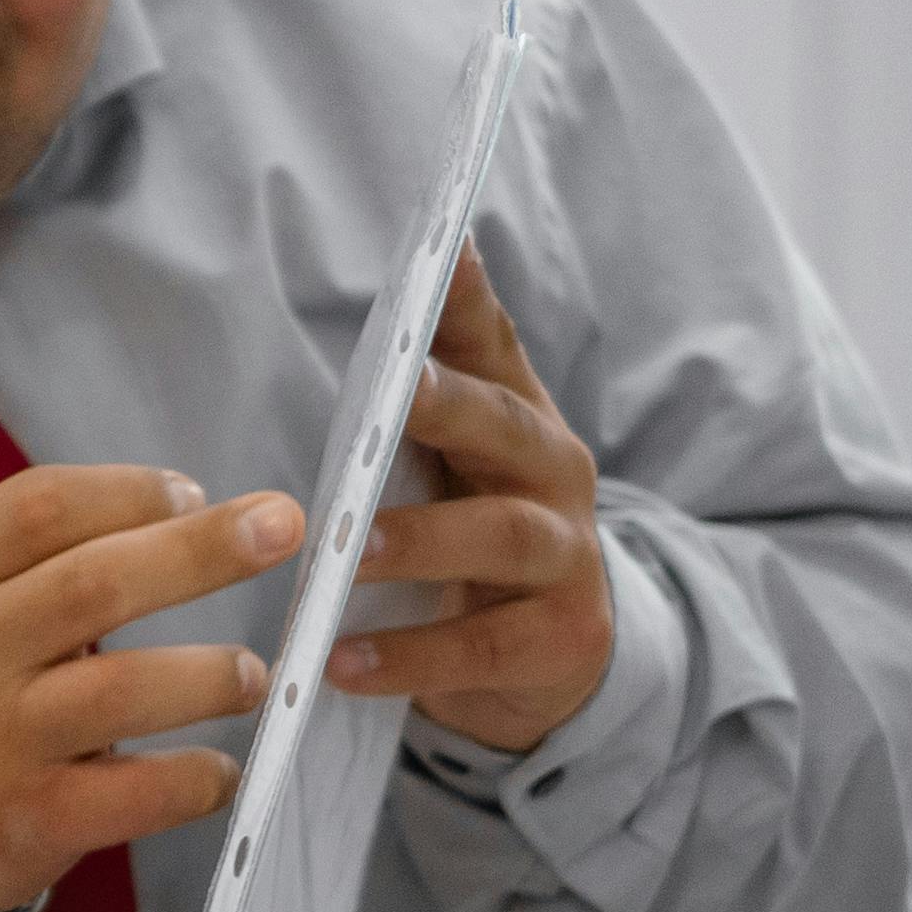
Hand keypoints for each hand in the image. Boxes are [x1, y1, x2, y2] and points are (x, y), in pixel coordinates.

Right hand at [0, 464, 299, 911]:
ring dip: (213, 675)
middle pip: (95, 584)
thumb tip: (190, 516)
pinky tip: (219, 770)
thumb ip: (37, 553)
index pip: (40, 508)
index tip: (193, 492)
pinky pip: (135, 796)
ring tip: (250, 676)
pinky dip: (197, 779)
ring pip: (126, 691)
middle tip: (281, 527)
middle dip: (202, 551)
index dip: (129, 491)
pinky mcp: (26, 820)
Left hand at [333, 252, 614, 750]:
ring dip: (422, 542)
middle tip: (393, 392)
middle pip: (505, 428)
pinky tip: (344, 665)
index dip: (467, 301)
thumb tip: (422, 269)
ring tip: (350, 556)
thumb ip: (433, 387)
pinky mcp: (563, 640)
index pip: (491, 346)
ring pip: (500, 537)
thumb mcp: (459, 462)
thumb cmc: (475, 539)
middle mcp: (555, 474)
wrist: (549, 660)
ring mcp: (567, 557)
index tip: (442, 246)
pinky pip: (484, 648)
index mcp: (517, 420)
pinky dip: (412, 657)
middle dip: (451, 406)